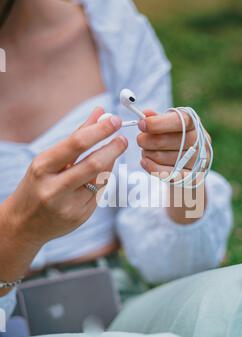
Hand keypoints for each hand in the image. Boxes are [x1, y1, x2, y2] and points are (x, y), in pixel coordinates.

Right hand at [3, 108, 126, 246]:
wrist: (23, 224)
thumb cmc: (38, 184)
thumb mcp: (49, 159)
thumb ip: (76, 136)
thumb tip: (100, 112)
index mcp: (43, 167)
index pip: (77, 144)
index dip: (100, 131)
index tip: (115, 120)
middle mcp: (54, 188)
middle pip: (94, 164)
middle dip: (113, 148)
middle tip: (124, 138)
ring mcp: (68, 205)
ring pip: (101, 179)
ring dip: (110, 163)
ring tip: (112, 152)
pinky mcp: (80, 217)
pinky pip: (99, 193)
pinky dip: (102, 180)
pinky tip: (97, 176)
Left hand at [136, 109, 210, 223]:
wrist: (190, 164)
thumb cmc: (176, 139)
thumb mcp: (169, 126)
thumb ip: (157, 119)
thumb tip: (145, 114)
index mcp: (194, 123)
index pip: (179, 121)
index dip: (158, 123)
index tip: (141, 124)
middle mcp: (199, 141)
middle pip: (166, 140)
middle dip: (147, 140)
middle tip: (140, 139)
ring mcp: (196, 161)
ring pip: (162, 157)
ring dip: (147, 153)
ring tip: (146, 151)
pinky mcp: (189, 177)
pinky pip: (164, 173)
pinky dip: (150, 166)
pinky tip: (144, 161)